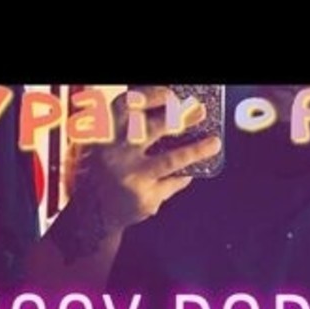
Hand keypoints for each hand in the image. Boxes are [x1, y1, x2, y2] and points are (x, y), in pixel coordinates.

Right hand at [66, 86, 221, 231]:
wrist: (95, 213)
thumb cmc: (109, 169)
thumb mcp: (109, 144)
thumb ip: (131, 128)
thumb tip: (175, 111)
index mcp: (106, 135)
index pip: (125, 107)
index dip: (149, 97)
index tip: (170, 95)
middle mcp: (116, 154)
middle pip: (151, 129)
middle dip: (179, 118)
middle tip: (200, 111)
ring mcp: (132, 178)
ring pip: (170, 160)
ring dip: (196, 150)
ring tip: (214, 143)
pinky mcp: (145, 198)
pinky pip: (173, 182)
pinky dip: (183, 176)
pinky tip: (189, 172)